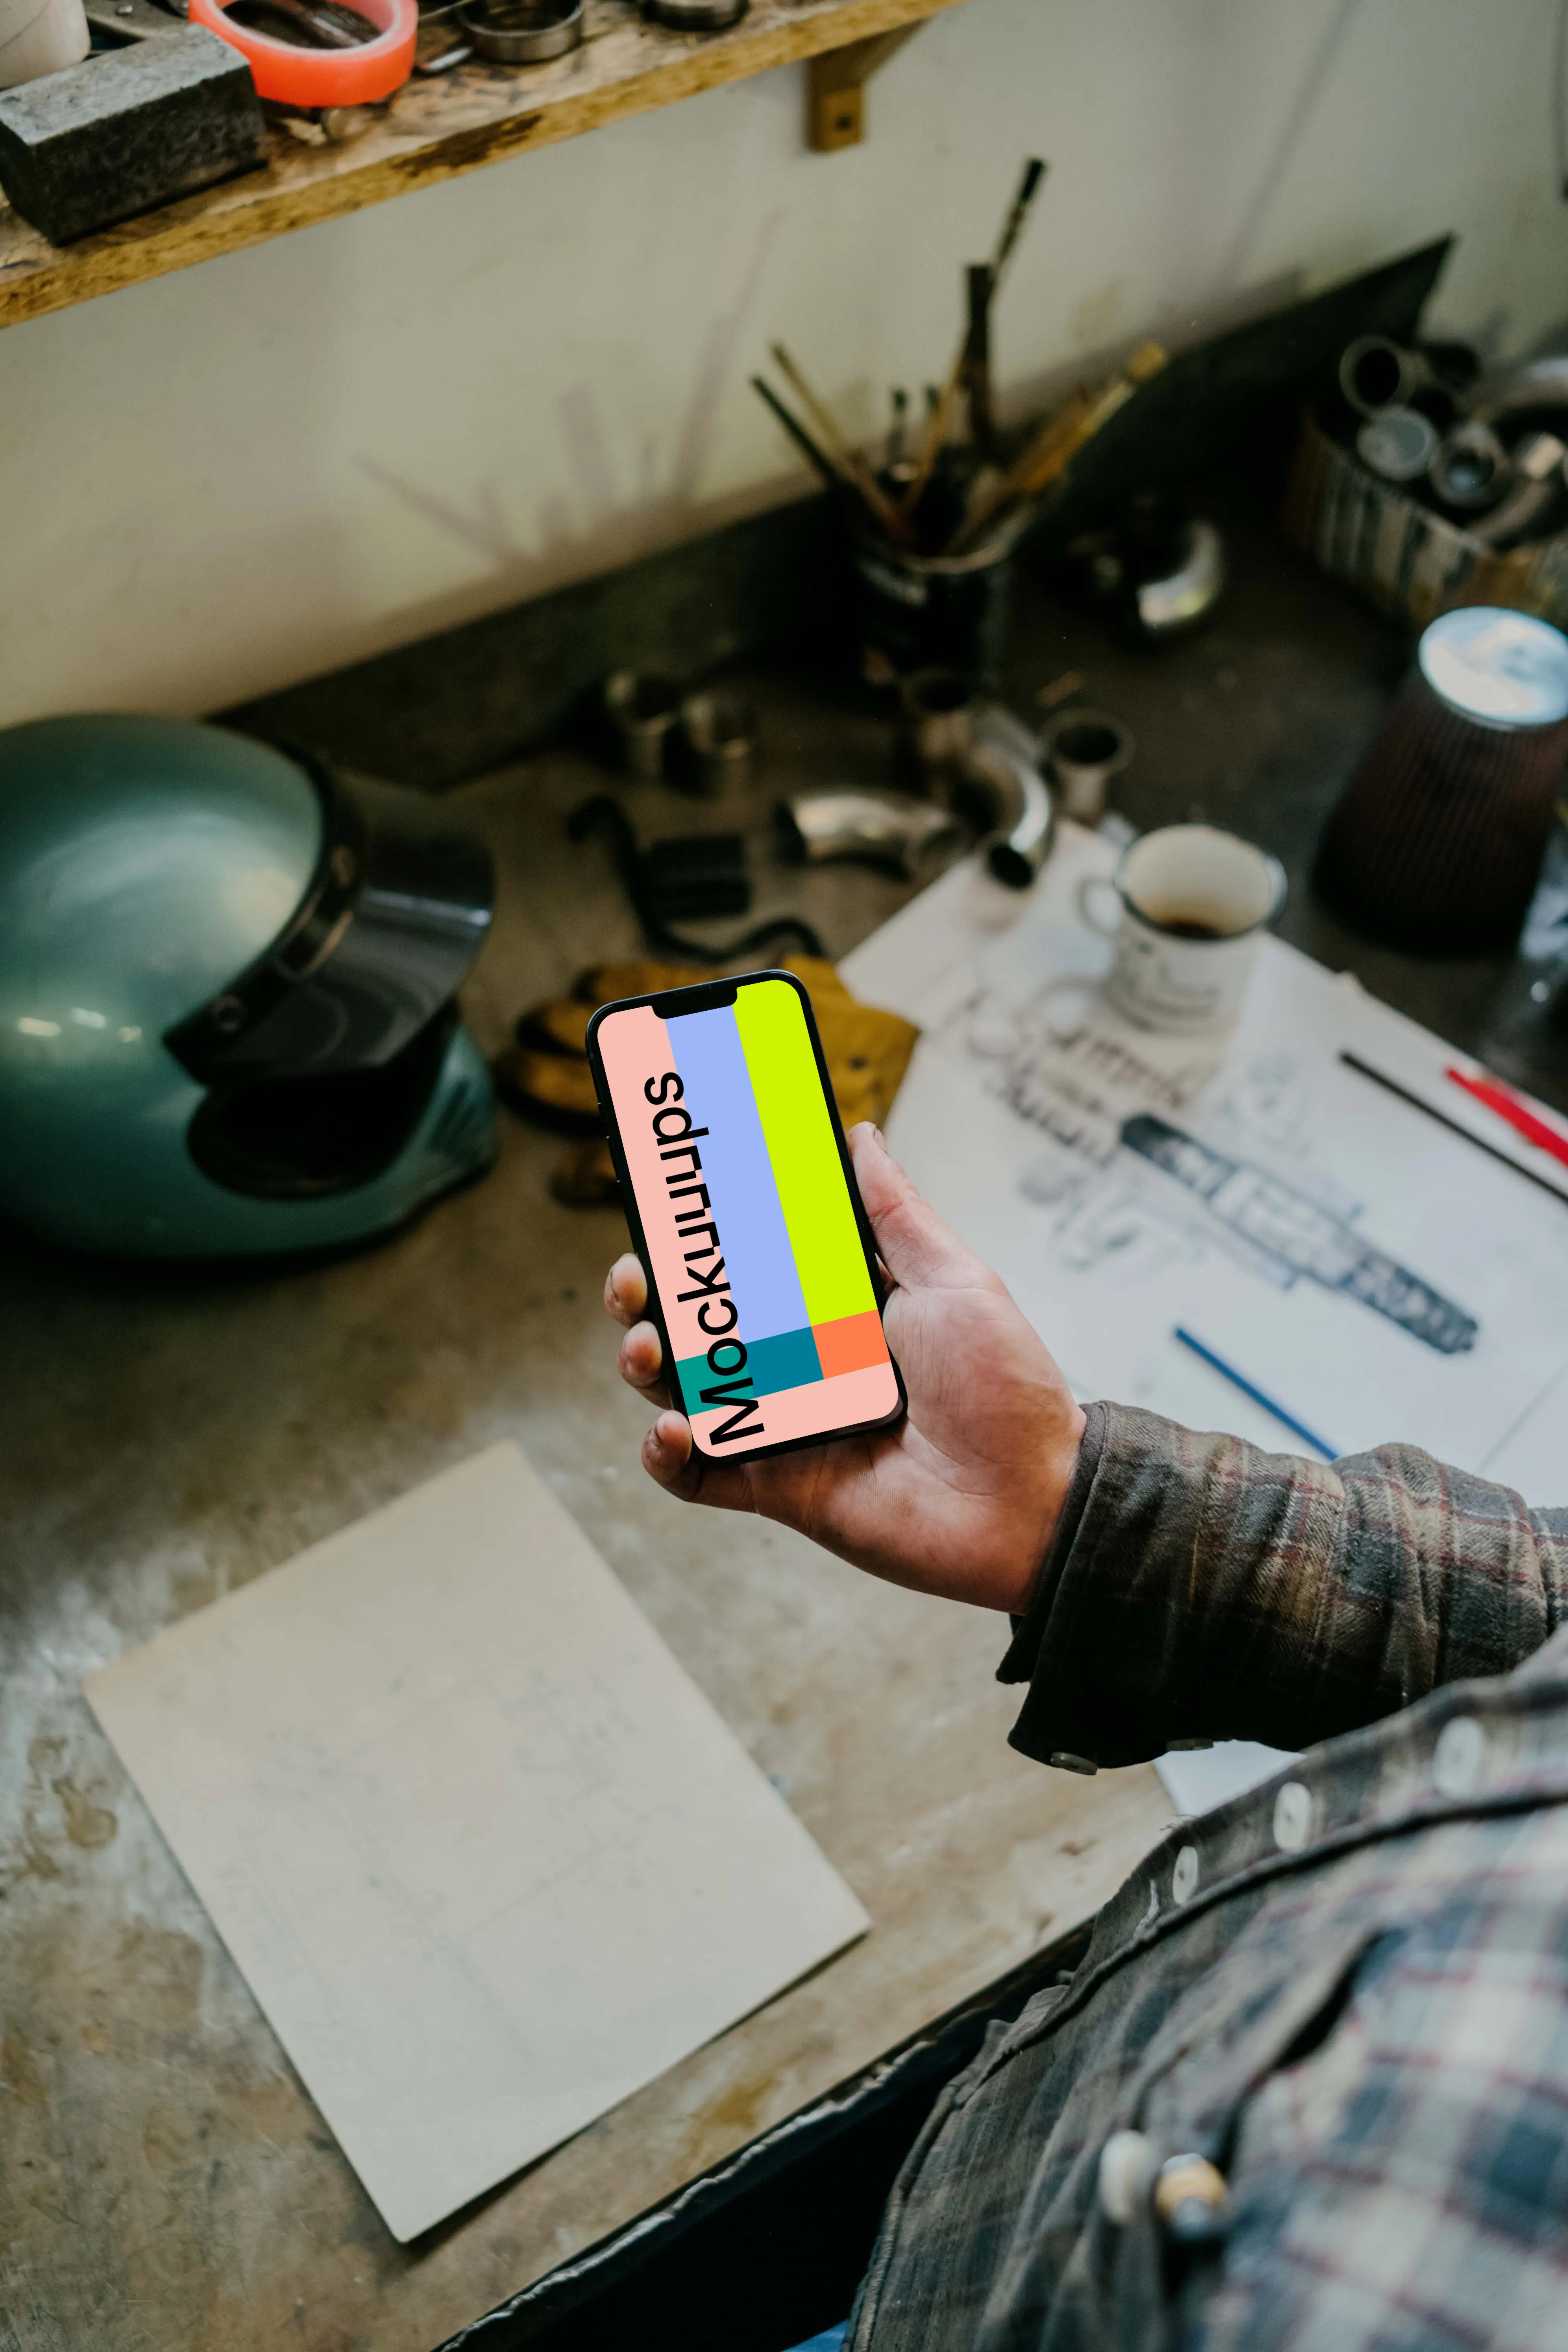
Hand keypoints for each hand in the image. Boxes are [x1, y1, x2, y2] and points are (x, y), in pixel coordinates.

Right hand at [604, 1123, 1084, 1613]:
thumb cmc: (1005, 1388)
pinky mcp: (777, 1488)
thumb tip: (861, 1135)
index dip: (698, 1236)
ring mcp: (783, 1426)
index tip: (665, 1199)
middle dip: (648, 1293)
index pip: (746, 1264)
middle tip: (636, 1277)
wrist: (1031, 1498)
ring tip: (645, 1344)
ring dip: (644, 1362)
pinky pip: (698, 1476)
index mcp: (834, 1311)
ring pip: (683, 1390)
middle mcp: (798, 1364)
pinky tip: (672, 1426)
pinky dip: (667, 1454)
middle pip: (697, 1322)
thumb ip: (895, 1213)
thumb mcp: (953, 1281)